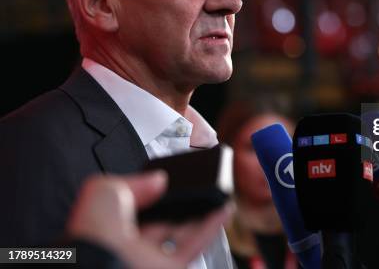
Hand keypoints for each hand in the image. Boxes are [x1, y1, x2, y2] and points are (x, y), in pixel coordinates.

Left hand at [66, 171, 231, 268]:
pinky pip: (197, 244)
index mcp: (107, 228)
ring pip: (183, 233)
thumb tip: (157, 179)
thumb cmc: (93, 235)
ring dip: (201, 213)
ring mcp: (153, 259)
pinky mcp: (173, 268)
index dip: (150, 192)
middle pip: (161, 221)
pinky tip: (223, 208)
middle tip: (192, 186)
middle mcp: (131, 246)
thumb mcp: (104, 190)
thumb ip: (132, 180)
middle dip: (177, 203)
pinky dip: (213, 226)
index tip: (165, 179)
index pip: (133, 206)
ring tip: (214, 193)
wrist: (104, 264)